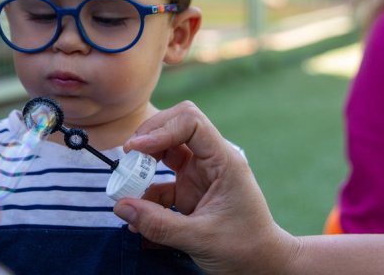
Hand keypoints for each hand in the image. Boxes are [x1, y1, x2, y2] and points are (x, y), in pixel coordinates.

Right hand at [112, 101, 296, 273]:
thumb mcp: (201, 239)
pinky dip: (145, 193)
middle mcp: (211, 161)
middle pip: (175, 126)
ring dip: (143, 162)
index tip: (136, 148)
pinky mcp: (189, 190)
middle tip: (127, 158)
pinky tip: (135, 213)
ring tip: (126, 183)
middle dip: (148, 138)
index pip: (192, 123)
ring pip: (166, 150)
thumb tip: (121, 206)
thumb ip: (159, 224)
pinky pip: (161, 182)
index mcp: (224, 161)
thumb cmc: (245, 249)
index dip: (161, 129)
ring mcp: (199, 174)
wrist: (262, 267)